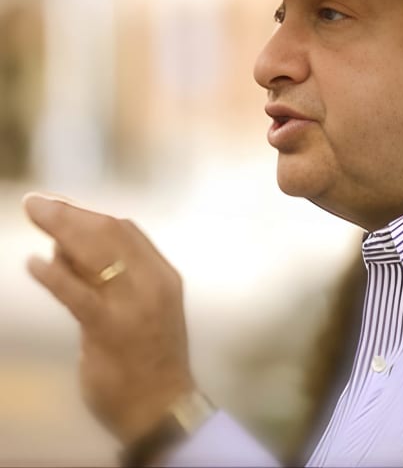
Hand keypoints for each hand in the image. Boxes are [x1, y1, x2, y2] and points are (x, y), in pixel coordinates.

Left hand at [24, 193, 195, 443]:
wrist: (162, 407)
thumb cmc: (148, 358)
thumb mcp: (141, 308)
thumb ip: (111, 278)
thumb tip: (63, 247)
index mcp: (163, 275)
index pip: (126, 230)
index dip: (89, 213)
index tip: (61, 205)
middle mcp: (153, 283)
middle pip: (109, 233)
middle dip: (70, 213)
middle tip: (36, 202)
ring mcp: (134, 305)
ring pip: (95, 254)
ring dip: (60, 230)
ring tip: (34, 215)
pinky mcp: (109, 330)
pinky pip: (77, 294)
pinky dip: (53, 275)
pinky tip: (33, 264)